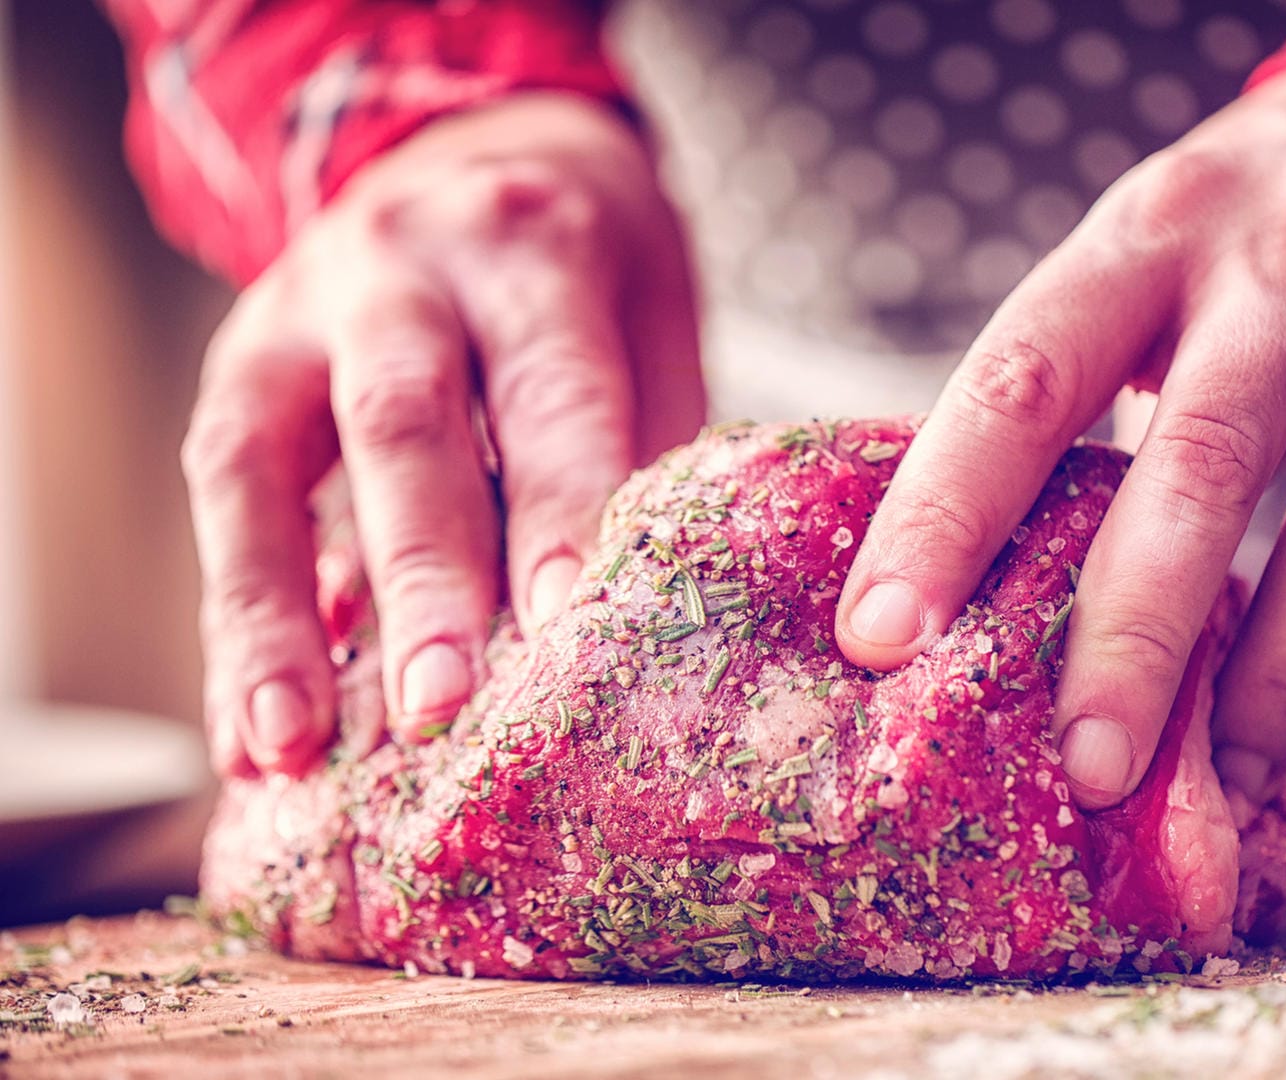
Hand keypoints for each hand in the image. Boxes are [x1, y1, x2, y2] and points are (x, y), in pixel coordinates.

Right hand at [183, 93, 703, 776]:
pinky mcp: (234, 367)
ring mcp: (297, 314)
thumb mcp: (647, 315)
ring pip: (263, 463)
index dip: (556, 508)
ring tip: (287, 746)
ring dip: (275, 618)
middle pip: (402, 425)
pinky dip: (236, 622)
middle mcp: (403, 271)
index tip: (560, 628)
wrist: (475, 144)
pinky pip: (221, 498)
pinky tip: (250, 731)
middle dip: (419, 576)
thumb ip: (639, 448)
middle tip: (435, 708)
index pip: (548, 391)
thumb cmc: (587, 265)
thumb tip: (635, 623)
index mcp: (535, 247)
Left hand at [834, 73, 1285, 807]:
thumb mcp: (1136, 271)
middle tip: (1090, 771)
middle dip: (1137, 641)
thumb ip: (1072, 405)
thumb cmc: (1241, 246)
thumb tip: (964, 613)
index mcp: (1147, 233)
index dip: (945, 514)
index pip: (1024, 380)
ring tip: (1241, 761)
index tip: (884, 640)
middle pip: (1198, 465)